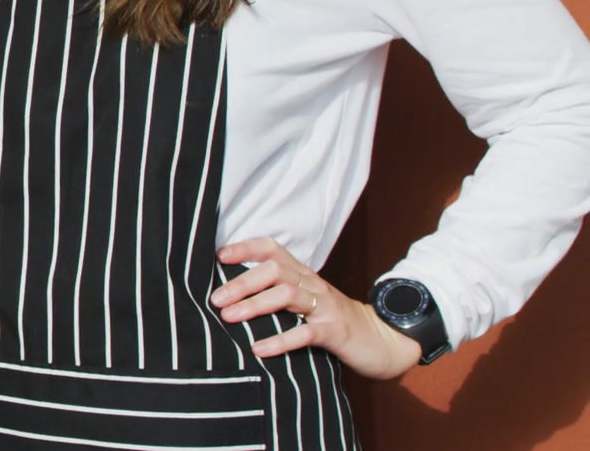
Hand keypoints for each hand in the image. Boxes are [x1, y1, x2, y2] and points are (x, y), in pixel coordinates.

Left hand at [211, 237, 422, 379]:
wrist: (382, 340)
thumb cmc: (333, 320)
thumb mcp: (306, 300)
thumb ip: (277, 292)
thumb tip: (230, 294)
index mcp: (303, 274)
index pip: (273, 249)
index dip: (246, 248)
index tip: (218, 256)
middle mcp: (313, 285)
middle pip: (274, 271)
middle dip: (242, 283)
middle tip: (216, 299)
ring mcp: (325, 307)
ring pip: (287, 295)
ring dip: (255, 305)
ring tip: (229, 317)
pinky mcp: (336, 332)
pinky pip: (306, 333)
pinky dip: (281, 341)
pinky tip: (259, 350)